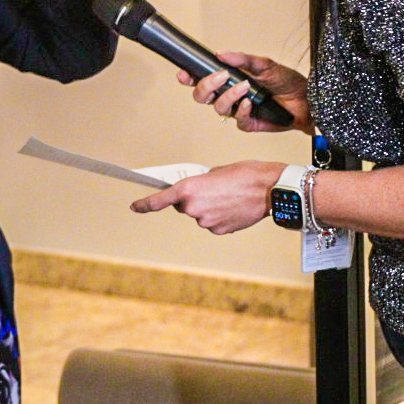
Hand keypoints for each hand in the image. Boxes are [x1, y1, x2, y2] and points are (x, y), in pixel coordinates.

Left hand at [130, 161, 282, 233]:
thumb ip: (199, 184)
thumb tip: (196, 193)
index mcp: (189, 188)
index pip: (159, 200)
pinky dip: (219, 217)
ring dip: (208, 208)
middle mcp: (193, 207)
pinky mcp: (218, 230)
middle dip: (193, 199)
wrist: (268, 189)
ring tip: (228, 197)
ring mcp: (205, 221)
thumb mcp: (215, 172)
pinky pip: (212, 224)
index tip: (135, 207)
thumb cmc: (244, 174)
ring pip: (200, 215)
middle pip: (184, 206)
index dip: (145, 204)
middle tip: (212, 190)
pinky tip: (232, 208)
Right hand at [179, 52, 311, 132]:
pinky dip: (241, 110)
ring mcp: (238, 110)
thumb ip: (242, 60)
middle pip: (202, 96)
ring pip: (218, 108)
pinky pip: (236, 120)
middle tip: (220, 77)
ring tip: (245, 86)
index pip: (202, 79)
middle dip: (206, 86)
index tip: (185, 73)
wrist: (306, 99)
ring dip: (228, 96)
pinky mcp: (248, 123)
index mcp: (229, 80)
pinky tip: (250, 102)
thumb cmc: (286, 81)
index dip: (190, 77)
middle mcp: (230, 95)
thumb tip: (221, 54)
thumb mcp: (264, 64)